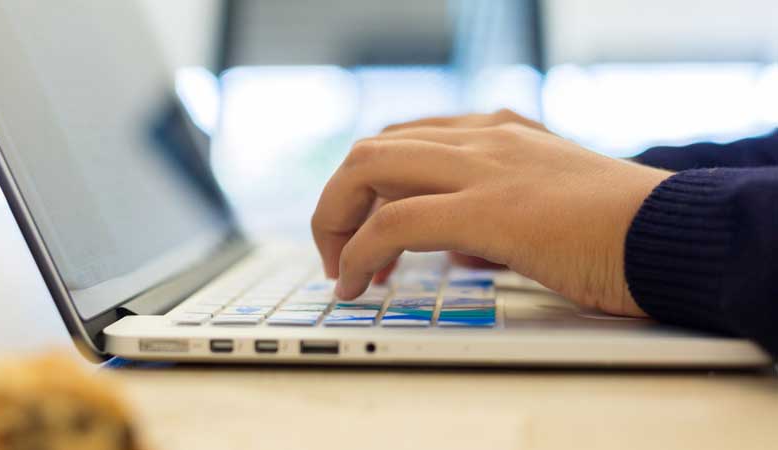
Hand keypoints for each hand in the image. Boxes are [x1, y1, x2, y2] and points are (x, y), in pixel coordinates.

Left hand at [311, 121, 671, 316]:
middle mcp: (483, 138)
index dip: (368, 188)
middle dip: (339, 202)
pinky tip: (356, 284)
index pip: (403, 142)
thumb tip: (453, 247)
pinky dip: (359, 253)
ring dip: (337, 221)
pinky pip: (393, 223)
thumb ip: (488, 218)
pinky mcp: (490, 209)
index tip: (365, 235)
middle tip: (339, 254)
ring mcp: (485, 167)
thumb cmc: (615, 231)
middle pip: (372, 151)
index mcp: (496, 134)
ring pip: (369, 170)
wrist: (673, 238)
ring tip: (342, 272)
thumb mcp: (540, 211)